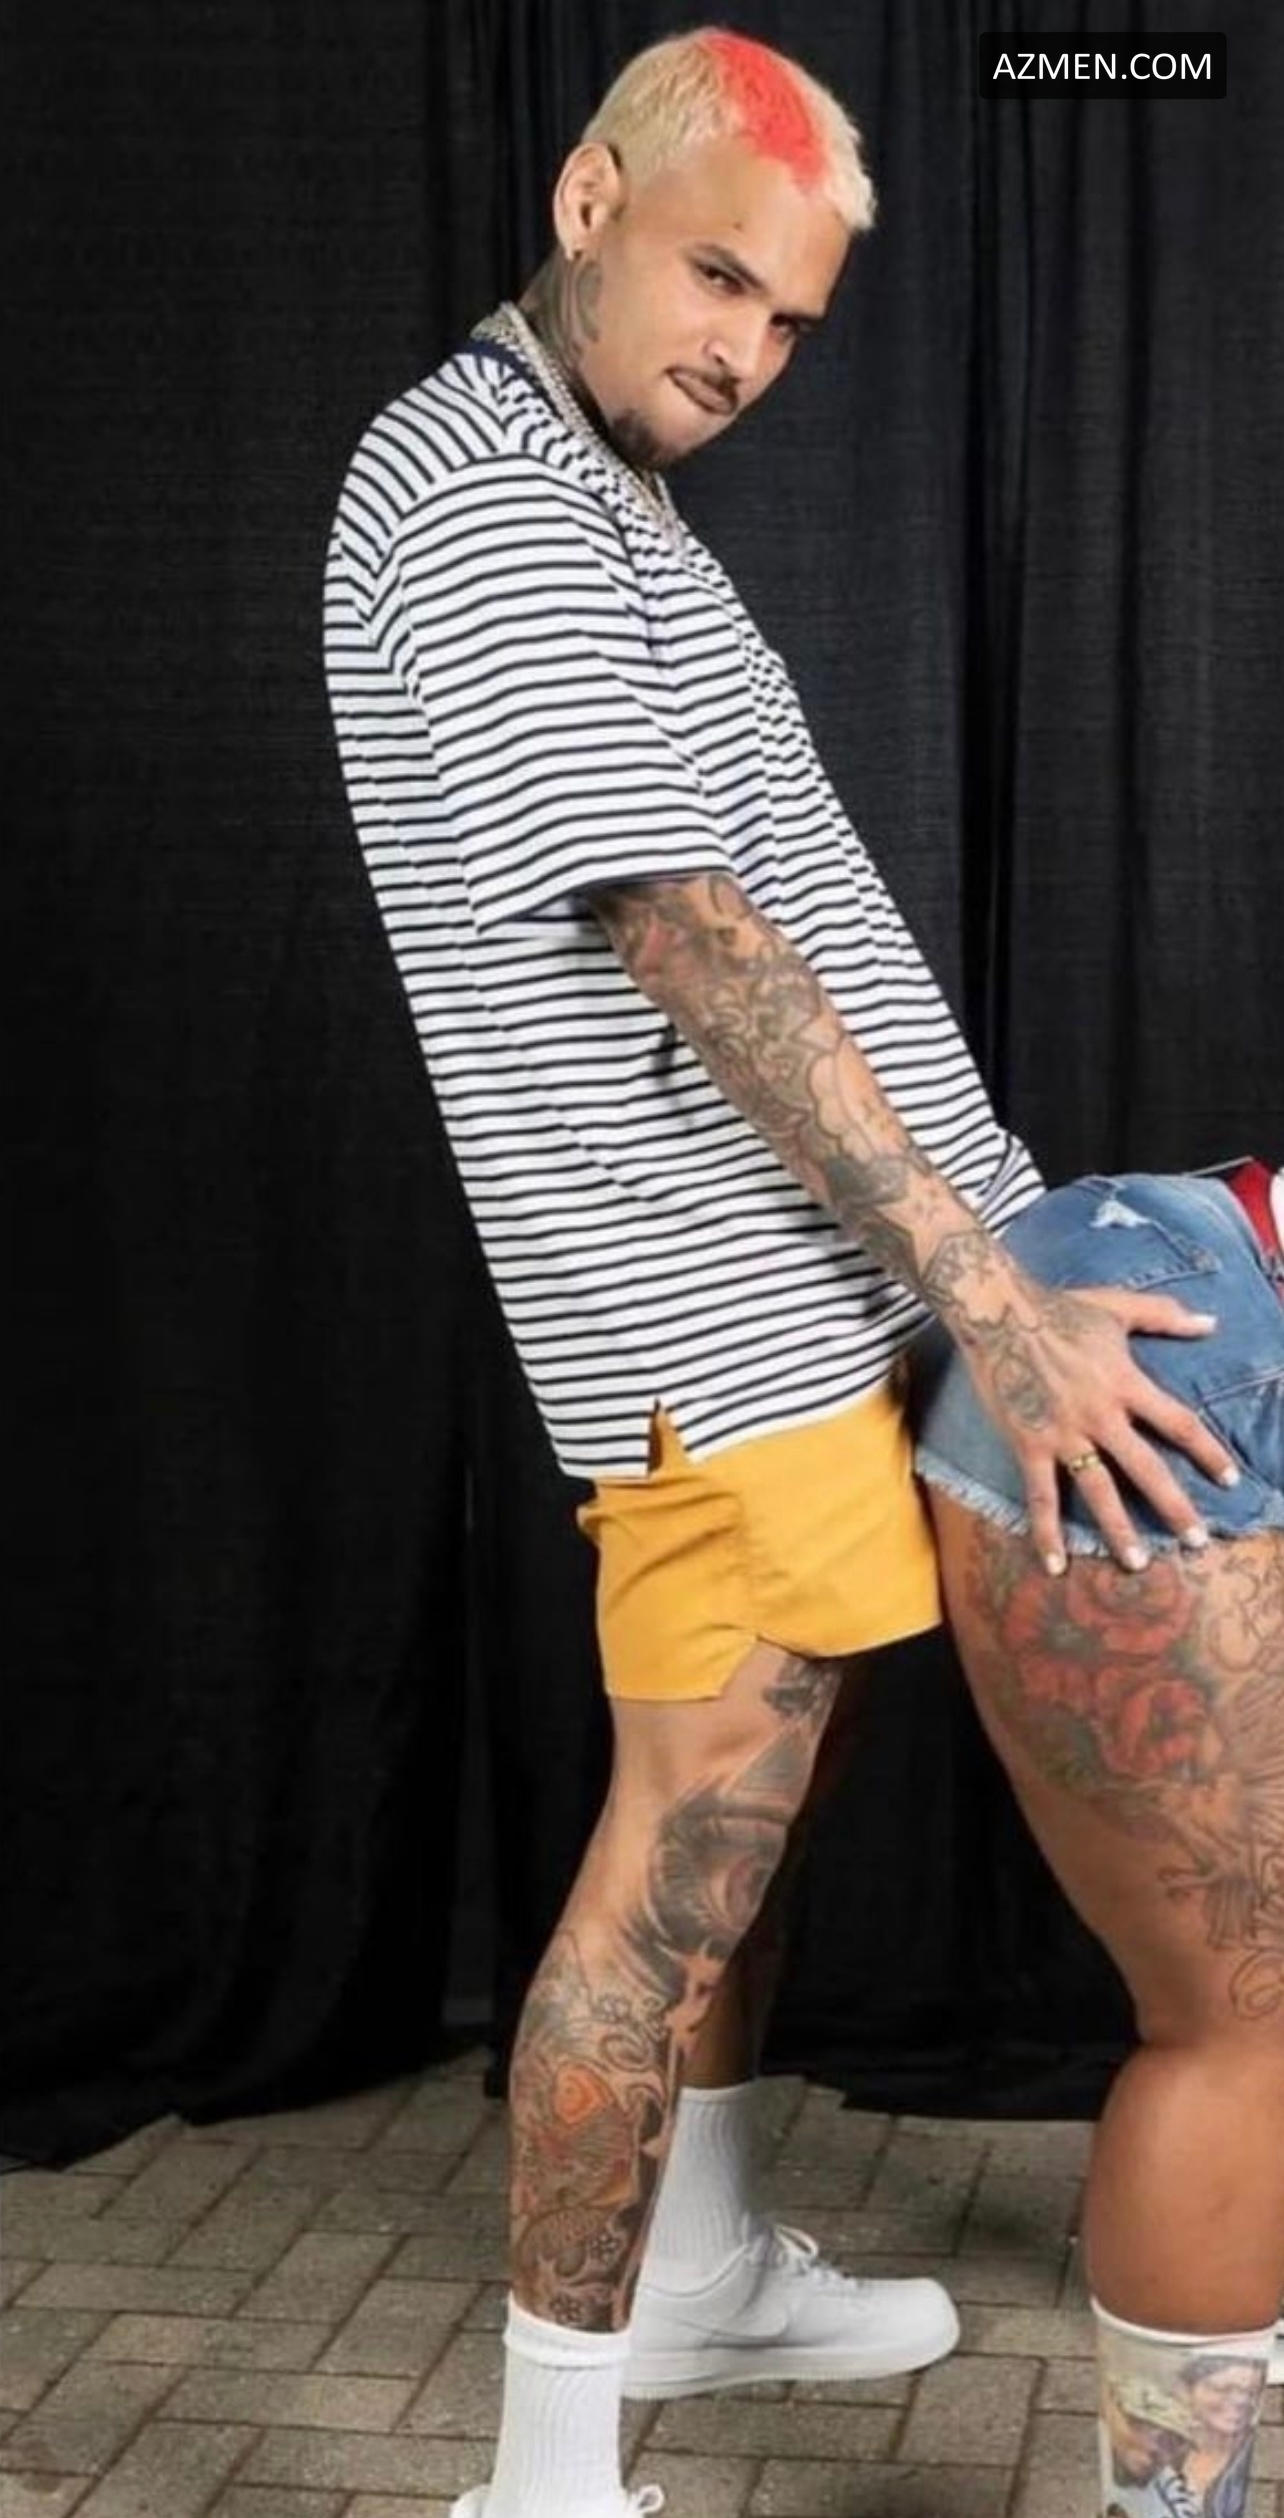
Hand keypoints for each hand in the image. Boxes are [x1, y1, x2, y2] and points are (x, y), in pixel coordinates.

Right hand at [962, 1277, 1238, 1573]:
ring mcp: (1063, 1434)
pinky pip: (1040, 1495)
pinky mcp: (1028, 1444)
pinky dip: (1046, 1532)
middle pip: (1146, 1468)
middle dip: (1174, 1507)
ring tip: (1138, 1564)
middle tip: (1198, 1541)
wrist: (997, 1311)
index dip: (1207, 1452)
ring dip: (1118, 1529)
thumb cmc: (1060, 1307)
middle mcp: (1099, 1415)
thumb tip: (1212, 1322)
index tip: (1230, 1479)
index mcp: (1125, 1382)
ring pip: (1097, 1490)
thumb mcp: (1118, 1306)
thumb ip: (1166, 1316)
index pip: (1178, 1423)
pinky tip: (1055, 1565)